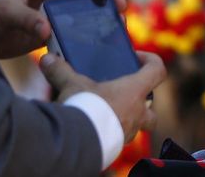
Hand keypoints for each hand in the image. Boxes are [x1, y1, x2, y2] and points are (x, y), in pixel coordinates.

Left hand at [0, 0, 126, 59]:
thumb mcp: (2, 13)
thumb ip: (26, 19)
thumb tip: (48, 31)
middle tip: (120, 6)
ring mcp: (52, 4)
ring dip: (102, 6)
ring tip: (117, 19)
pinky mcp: (51, 22)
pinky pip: (77, 19)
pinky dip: (91, 23)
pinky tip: (102, 31)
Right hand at [40, 49, 165, 144]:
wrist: (80, 143)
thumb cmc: (85, 108)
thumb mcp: (71, 85)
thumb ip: (61, 71)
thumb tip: (47, 59)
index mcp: (134, 91)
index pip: (157, 71)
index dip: (151, 61)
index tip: (137, 57)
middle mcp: (137, 112)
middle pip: (152, 109)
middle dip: (143, 103)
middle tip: (126, 96)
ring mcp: (128, 132)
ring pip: (137, 126)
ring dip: (126, 119)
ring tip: (106, 114)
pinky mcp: (116, 146)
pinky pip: (120, 139)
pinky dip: (112, 133)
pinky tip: (95, 129)